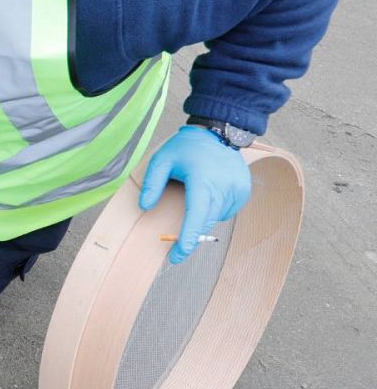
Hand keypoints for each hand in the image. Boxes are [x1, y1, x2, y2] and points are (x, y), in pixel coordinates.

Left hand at [138, 125, 252, 263]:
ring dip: (202, 216)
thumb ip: (152, 183)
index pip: (195, 215)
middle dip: (190, 234)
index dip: (187, 238)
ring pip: (215, 218)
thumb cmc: (187, 147)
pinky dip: (214, 209)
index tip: (177, 255)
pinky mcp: (244, 192)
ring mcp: (237, 190)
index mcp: (203, 180)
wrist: (219, 132)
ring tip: (196, 192)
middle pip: (205, 222)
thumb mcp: (161, 159)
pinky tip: (209, 192)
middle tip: (175, 245)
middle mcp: (224, 187)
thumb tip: (145, 207)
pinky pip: (226, 211)